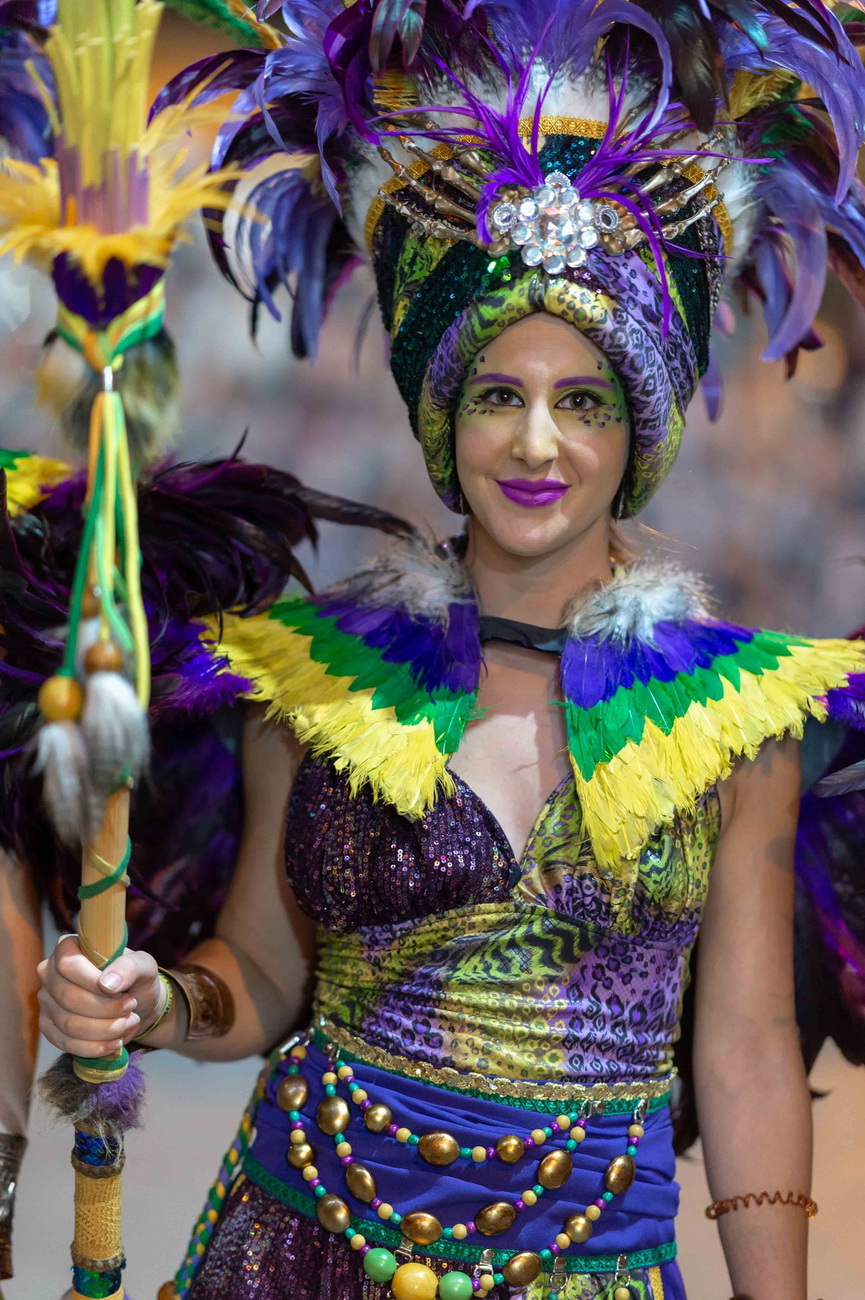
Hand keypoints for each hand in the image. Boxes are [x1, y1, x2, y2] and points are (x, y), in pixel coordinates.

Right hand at [37, 934, 162, 1056]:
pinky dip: (94, 1047)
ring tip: (128, 1024)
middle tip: (131, 1010)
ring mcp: (47, 1001)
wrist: (135, 1006)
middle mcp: (50, 972)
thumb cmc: (135, 979)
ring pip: (69, 1024)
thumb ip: (130, 967)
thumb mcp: (143, 966)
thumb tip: (108, 984)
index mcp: (68, 948)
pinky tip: (114, 1043)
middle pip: (70, 998)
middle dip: (106, 1010)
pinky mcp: (48, 1027)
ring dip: (104, 1030)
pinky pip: (65, 1043)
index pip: (69, 966)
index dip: (94, 983)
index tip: (124, 993)